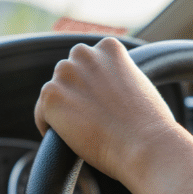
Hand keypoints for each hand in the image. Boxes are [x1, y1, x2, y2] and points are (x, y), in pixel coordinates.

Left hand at [35, 37, 180, 183]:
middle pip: (68, 74)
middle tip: (92, 121)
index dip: (93, 87)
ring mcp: (65, 74)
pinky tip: (70, 140)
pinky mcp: (50, 96)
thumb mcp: (139, 86)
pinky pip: (42, 114)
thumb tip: (106, 92)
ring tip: (84, 131)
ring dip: (64, 111)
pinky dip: (51, 128)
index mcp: (109, 47)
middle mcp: (84, 54)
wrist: (145, 146)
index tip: (101, 105)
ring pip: (54, 94)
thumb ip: (118, 78)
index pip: (88, 63)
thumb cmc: (150, 126)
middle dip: (75, 94)